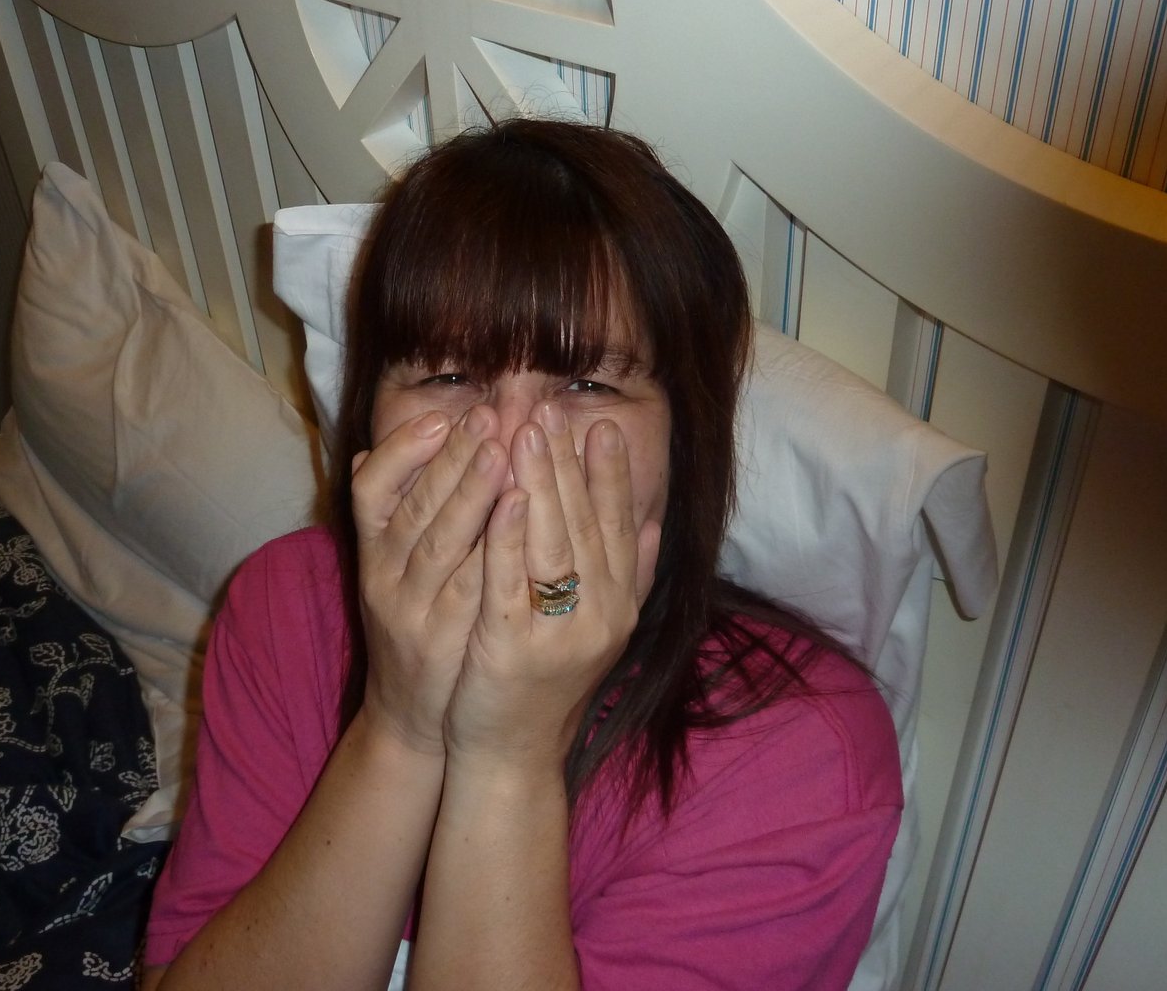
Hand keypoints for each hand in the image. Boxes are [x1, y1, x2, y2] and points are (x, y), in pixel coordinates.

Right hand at [350, 406, 510, 755]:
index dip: (401, 450)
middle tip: (489, 416)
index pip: (369, 490)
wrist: (411, 716)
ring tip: (504, 452)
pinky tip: (519, 520)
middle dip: (451, 458)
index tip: (440, 415)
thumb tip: (363, 451)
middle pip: (414, 508)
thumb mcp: (391, 568)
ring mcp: (412, 611)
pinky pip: (470, 590)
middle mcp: (384, 577)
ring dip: (471, 495)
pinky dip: (494, 552)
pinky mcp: (443, 641)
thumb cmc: (412, 625)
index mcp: (371, 552)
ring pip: (439, 544)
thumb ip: (391, 512)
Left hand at [442, 401, 661, 770]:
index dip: (611, 474)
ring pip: (553, 545)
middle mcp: (599, 616)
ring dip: (543, 484)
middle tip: (552, 409)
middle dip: (568, 462)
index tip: (600, 424)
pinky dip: (510, 539)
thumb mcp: (599, 626)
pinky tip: (506, 498)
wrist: (511, 756)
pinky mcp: (512, 649)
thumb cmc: (547, 685)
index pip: (620, 527)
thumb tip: (661, 522)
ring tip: (528, 432)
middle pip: (585, 525)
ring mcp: (559, 634)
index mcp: (619, 605)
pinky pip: (512, 585)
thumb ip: (633, 575)